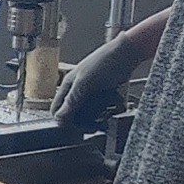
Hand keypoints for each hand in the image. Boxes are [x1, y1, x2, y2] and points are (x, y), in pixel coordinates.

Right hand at [55, 9, 171, 127]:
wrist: (126, 54)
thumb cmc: (105, 62)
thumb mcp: (85, 83)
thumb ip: (72, 101)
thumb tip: (59, 118)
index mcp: (68, 85)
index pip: (57, 110)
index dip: (64, 121)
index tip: (76, 128)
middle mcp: (77, 90)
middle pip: (73, 115)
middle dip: (84, 122)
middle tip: (95, 126)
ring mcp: (90, 93)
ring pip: (88, 114)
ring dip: (98, 117)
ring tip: (107, 114)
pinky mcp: (102, 94)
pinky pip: (101, 109)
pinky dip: (107, 110)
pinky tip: (113, 107)